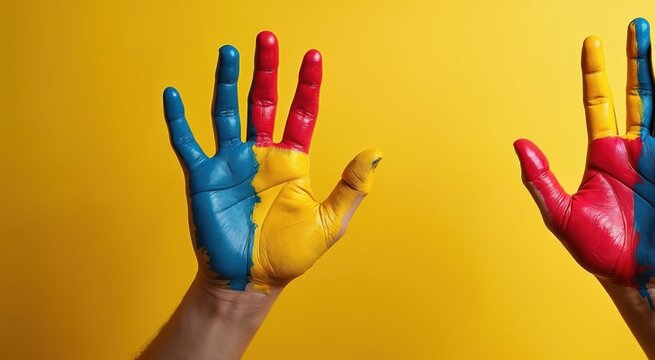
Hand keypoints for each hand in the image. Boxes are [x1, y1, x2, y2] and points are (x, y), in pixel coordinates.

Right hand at [163, 31, 381, 293]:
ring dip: (226, 82)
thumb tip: (374, 152)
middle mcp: (260, 155)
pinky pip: (188, 143)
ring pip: (226, 112)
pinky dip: (178, 120)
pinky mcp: (203, 178)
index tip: (314, 57)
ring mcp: (230, 164)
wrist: (251, 282)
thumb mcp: (330, 222)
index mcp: (292, 161)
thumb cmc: (290, 255)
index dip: (307, 86)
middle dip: (266, 69)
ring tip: (228, 51)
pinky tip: (173, 94)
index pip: (301, 113)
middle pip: (262, 101)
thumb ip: (352, 187)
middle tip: (267, 37)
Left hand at [513, 18, 654, 308]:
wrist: (634, 279)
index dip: (596, 71)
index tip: (592, 40)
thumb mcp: (560, 215)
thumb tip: (519, 143)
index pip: (598, 101)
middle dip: (638, 59)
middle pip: (637, 93)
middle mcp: (633, 149)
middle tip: (639, 23)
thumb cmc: (597, 251)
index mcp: (603, 153)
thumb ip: (541, 179)